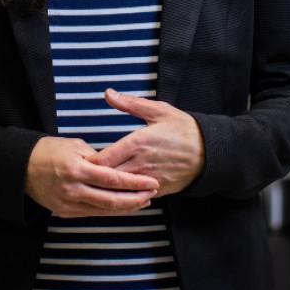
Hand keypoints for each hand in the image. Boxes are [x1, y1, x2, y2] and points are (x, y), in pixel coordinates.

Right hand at [25, 135, 158, 217]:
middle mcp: (74, 189)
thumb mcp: (74, 146)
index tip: (152, 182)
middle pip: (112, 200)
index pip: (113, 179)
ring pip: (105, 210)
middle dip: (136, 199)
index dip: (135, 183)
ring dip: (127, 207)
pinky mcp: (66, 213)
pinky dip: (111, 211)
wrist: (21, 168)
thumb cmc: (49, 151)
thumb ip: (97, 158)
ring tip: (144, 201)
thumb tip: (116, 166)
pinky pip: (94, 213)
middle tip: (153, 194)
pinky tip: (124, 207)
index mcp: (77, 169)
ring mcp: (69, 204)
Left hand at [88, 90, 205, 196]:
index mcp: (138, 142)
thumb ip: (130, 104)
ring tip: (93, 185)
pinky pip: (134, 197)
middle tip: (80, 175)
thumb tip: (108, 93)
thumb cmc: (184, 129)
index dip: (88, 162)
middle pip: (108, 177)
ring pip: (120, 190)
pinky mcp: (158, 190)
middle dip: (93, 177)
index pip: (104, 159)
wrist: (211, 152)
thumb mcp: (158, 110)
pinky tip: (114, 192)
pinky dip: (123, 196)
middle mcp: (141, 164)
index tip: (79, 160)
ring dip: (107, 188)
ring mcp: (149, 179)